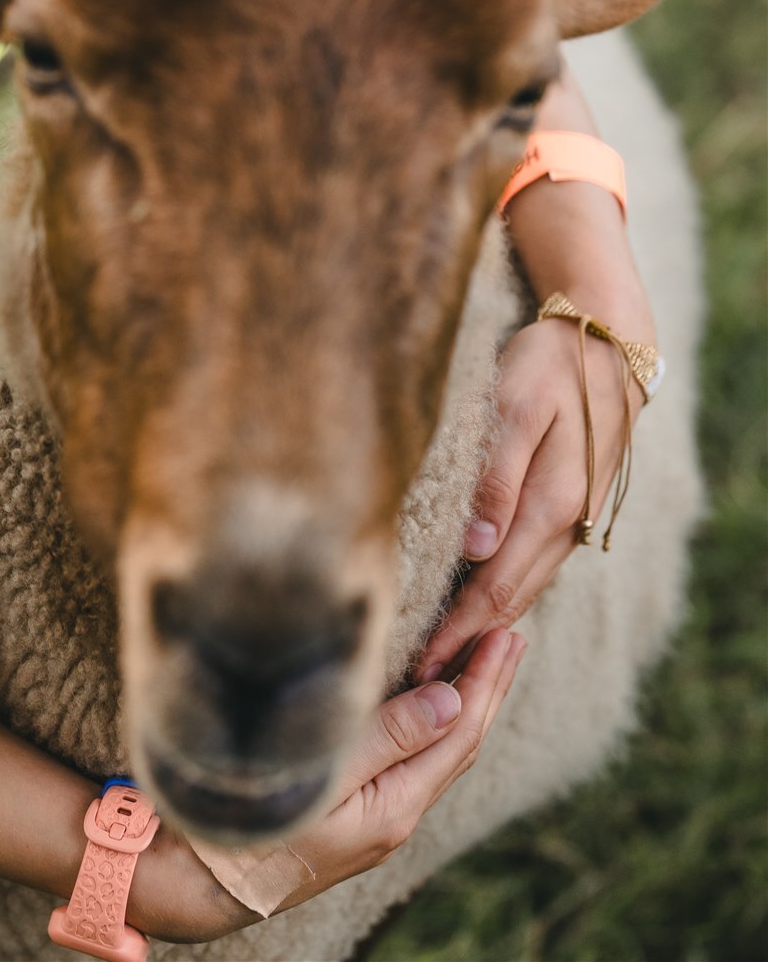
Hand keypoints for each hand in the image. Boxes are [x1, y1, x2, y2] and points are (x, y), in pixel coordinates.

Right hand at [143, 629, 523, 940]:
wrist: (208, 880)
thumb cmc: (257, 828)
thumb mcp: (323, 779)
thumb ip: (385, 739)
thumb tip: (448, 702)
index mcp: (395, 807)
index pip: (458, 736)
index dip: (484, 683)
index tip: (504, 636)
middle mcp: (396, 814)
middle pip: (458, 744)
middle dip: (486, 688)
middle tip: (509, 636)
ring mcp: (377, 815)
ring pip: (437, 752)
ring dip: (464, 702)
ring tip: (484, 661)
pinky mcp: (357, 809)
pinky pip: (413, 758)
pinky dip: (432, 720)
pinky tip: (430, 700)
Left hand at [415, 311, 643, 683]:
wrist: (603, 345)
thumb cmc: (547, 366)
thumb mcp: (515, 408)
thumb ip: (496, 478)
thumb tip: (475, 548)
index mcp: (552, 505)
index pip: (496, 588)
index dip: (459, 631)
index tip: (422, 667)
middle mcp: (568, 523)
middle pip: (511, 598)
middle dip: (467, 640)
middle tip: (420, 678)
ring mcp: (573, 519)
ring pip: (524, 584)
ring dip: (486, 620)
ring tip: (442, 650)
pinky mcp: (570, 507)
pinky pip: (533, 563)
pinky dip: (504, 589)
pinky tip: (478, 597)